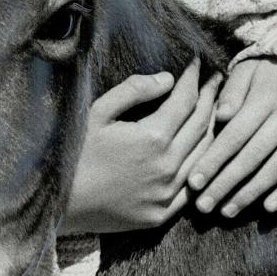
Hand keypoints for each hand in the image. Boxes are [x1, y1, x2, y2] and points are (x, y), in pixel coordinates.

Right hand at [61, 60, 220, 233]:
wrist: (59, 205)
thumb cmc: (75, 153)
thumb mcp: (98, 113)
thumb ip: (133, 91)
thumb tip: (167, 78)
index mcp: (153, 137)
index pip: (186, 100)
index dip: (193, 77)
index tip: (197, 62)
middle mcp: (168, 166)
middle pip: (201, 124)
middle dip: (211, 97)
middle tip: (216, 79)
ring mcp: (167, 193)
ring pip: (204, 154)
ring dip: (212, 128)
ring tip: (215, 109)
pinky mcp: (163, 213)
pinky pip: (194, 185)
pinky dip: (203, 163)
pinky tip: (203, 151)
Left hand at [187, 56, 276, 215]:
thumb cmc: (272, 74)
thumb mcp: (249, 70)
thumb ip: (231, 92)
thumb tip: (220, 116)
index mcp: (268, 95)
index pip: (235, 134)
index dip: (213, 160)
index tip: (193, 183)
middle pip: (254, 155)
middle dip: (226, 183)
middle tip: (203, 206)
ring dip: (251, 193)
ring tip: (227, 211)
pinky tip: (267, 208)